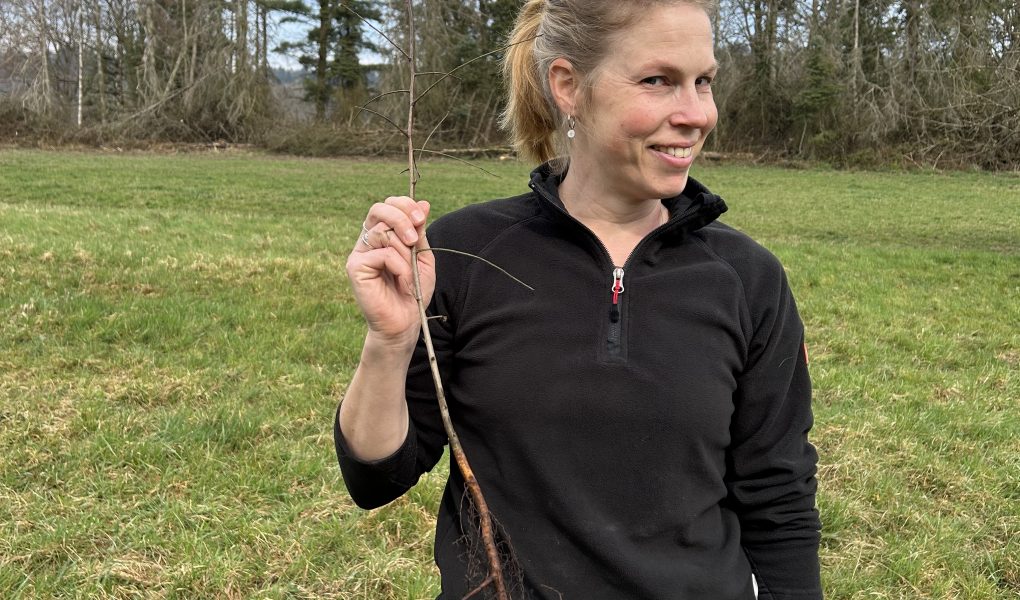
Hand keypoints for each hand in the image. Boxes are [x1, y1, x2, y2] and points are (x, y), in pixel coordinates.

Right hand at [346, 196, 433, 350]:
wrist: (405, 322)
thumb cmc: (413, 291)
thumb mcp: (422, 256)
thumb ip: (420, 231)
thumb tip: (424, 204)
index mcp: (383, 235)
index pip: (388, 205)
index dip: (404, 205)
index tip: (422, 218)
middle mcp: (368, 240)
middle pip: (379, 209)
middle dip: (402, 218)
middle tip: (415, 238)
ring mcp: (359, 252)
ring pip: (383, 232)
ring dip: (405, 252)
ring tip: (409, 273)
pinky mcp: (355, 267)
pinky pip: (382, 253)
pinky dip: (399, 266)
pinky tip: (401, 281)